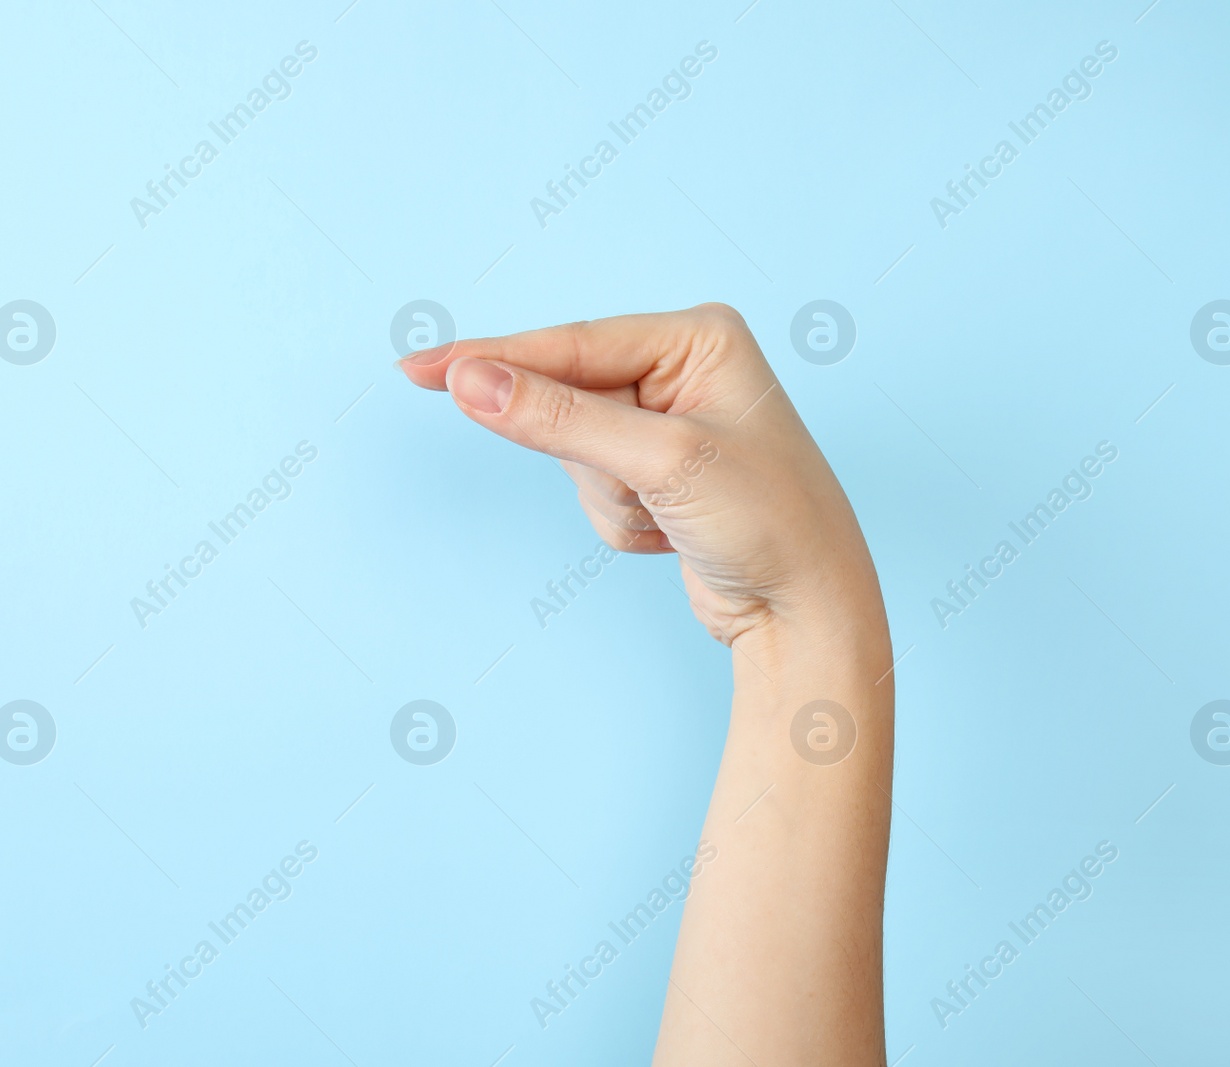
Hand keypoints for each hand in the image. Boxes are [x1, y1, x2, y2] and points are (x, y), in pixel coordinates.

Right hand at [396, 303, 885, 659]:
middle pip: (568, 400)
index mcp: (698, 337)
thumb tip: (471, 383)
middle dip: (595, 462)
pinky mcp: (656, 473)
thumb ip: (560, 419)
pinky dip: (622, 522)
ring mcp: (668, 423)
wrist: (809, 612)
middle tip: (644, 493)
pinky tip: (676, 535)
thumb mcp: (663, 463)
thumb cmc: (769, 522)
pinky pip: (594, 491)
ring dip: (611, 500)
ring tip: (678, 519)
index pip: (572, 344)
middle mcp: (683, 369)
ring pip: (574, 454)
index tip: (420, 369)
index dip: (493, 359)